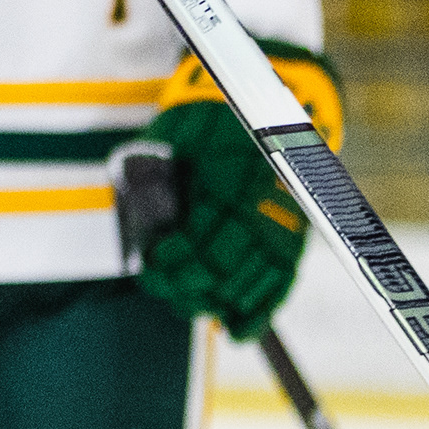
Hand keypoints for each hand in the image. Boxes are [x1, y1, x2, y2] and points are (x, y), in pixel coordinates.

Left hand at [126, 46, 341, 339]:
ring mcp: (283, 224)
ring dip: (214, 302)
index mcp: (229, 178)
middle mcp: (260, 206)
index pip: (199, 239)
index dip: (173, 260)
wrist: (272, 98)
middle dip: (187, 287)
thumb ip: (154, 170)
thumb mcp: (174, 132)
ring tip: (186, 302)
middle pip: (223, 269)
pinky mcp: (296, 238)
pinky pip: (281, 286)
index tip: (151, 263)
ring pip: (249, 283)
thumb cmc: (209, 118)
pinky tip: (235, 330)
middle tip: (160, 285)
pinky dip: (258, 313)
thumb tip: (132, 213)